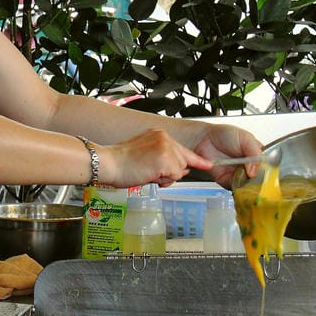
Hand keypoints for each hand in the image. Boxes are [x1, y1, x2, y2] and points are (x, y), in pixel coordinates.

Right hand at [98, 128, 212, 188]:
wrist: (109, 163)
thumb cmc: (121, 162)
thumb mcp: (145, 154)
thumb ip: (164, 159)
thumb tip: (182, 170)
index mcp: (159, 135)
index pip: (182, 149)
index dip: (195, 159)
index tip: (207, 163)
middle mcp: (165, 138)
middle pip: (183, 161)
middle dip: (171, 172)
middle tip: (150, 172)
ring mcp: (166, 148)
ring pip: (180, 170)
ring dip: (166, 177)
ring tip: (147, 172)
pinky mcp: (165, 159)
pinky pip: (174, 176)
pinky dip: (163, 180)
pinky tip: (149, 174)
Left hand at [191, 123, 264, 187]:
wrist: (204, 139)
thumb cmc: (224, 134)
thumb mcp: (245, 137)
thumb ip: (254, 151)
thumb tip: (255, 170)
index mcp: (257, 156)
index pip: (268, 167)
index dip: (268, 171)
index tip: (268, 172)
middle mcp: (249, 167)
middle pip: (260, 179)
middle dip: (259, 180)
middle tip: (257, 176)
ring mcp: (239, 175)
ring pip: (249, 185)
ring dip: (249, 184)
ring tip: (246, 178)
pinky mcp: (228, 181)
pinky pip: (236, 188)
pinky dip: (238, 187)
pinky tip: (238, 181)